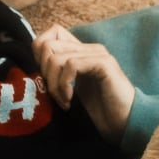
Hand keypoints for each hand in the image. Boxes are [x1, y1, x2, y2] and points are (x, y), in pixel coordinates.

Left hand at [33, 25, 134, 143]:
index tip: (44, 80)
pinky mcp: (104, 64)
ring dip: (54, 84)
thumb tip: (32, 70)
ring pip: (57, 57)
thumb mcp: (70, 91)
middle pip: (48, 45)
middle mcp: (88, 48)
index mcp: (80, 52)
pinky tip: (70, 100)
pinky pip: (71, 65)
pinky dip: (64, 85)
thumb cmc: (100, 111)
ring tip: (64, 101)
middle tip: (54, 95)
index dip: (38, 56)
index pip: (49, 35)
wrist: (125, 124)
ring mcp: (97, 54)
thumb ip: (57, 76)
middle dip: (44, 74)